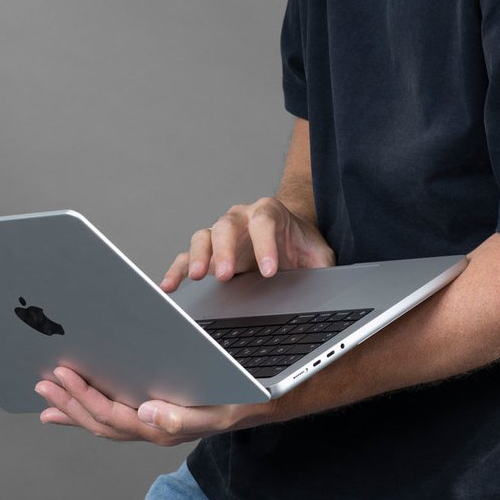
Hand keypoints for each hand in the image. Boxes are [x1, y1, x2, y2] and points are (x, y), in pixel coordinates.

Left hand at [35, 365, 276, 445]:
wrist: (255, 405)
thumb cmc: (236, 402)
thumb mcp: (217, 410)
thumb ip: (182, 416)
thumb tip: (147, 412)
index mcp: (162, 428)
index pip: (113, 415)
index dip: (84, 397)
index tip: (63, 375)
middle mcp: (150, 429)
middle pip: (99, 421)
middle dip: (69, 402)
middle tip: (43, 381)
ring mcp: (148, 425)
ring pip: (101, 421)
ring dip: (71, 407)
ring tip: (46, 392)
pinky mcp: (147, 418)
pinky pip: (110, 418)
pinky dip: (84, 412)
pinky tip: (65, 408)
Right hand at [158, 196, 332, 291]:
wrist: (289, 238)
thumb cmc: (301, 246)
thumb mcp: (320, 255)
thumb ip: (323, 266)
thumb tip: (329, 285)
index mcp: (269, 212)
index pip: (263, 222)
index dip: (265, 245)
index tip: (270, 271)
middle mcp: (240, 218)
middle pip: (226, 225)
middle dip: (226, 250)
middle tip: (228, 275)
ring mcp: (221, 234)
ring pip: (203, 237)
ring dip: (198, 257)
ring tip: (197, 277)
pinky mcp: (208, 253)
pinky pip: (187, 257)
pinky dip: (176, 270)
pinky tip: (170, 286)